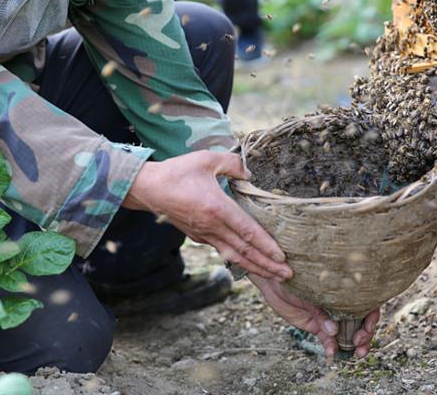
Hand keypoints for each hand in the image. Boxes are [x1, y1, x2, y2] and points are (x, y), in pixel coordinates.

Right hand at [123, 150, 291, 280]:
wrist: (148, 189)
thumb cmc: (177, 172)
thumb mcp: (206, 159)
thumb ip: (232, 164)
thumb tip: (250, 173)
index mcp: (216, 208)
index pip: (247, 231)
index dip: (266, 245)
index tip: (282, 256)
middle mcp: (212, 226)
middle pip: (245, 250)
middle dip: (267, 265)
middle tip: (288, 275)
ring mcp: (204, 234)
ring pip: (235, 255)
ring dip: (256, 267)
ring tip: (275, 276)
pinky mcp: (199, 236)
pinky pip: (223, 251)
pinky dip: (239, 260)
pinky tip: (251, 264)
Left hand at [249, 274, 379, 357]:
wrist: (274, 278)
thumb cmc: (295, 276)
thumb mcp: (309, 291)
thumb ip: (321, 311)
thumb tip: (333, 330)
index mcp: (344, 290)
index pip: (366, 304)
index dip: (371, 318)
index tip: (367, 328)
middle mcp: (340, 304)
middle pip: (360, 322)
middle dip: (365, 335)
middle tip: (360, 344)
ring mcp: (329, 316)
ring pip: (347, 333)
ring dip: (352, 345)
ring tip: (355, 353)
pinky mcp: (316, 326)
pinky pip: (327, 339)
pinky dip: (331, 347)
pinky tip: (331, 352)